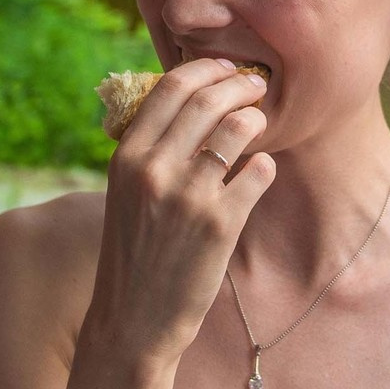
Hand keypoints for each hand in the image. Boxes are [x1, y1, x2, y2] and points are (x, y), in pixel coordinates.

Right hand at [86, 60, 275, 361]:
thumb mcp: (125, 193)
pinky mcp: (220, 224)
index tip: (226, 70)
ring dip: (255, 119)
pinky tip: (260, 171)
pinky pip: (258, 172)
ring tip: (259, 125)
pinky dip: (264, 165)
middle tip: (256, 87)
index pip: (171, 87)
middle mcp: (154, 169)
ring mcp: (188, 196)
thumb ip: (149, 150)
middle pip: (208, 100)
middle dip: (240, 84)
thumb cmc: (133, 252)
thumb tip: (191, 102)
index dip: (206, 69)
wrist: (133, 319)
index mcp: (126, 156)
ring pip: (238, 129)